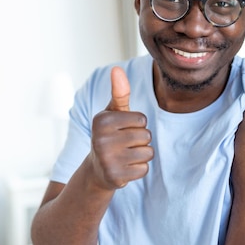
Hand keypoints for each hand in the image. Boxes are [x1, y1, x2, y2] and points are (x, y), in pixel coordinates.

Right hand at [89, 66, 152, 189]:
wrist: (97, 169)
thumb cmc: (110, 134)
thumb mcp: (113, 113)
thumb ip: (119, 92)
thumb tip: (116, 68)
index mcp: (101, 120)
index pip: (142, 119)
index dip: (138, 124)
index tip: (123, 129)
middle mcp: (100, 139)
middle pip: (146, 136)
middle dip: (141, 140)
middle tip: (124, 145)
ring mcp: (107, 159)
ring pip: (147, 153)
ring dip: (141, 155)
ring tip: (125, 155)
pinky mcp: (115, 176)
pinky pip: (144, 169)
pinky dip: (138, 169)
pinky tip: (125, 168)